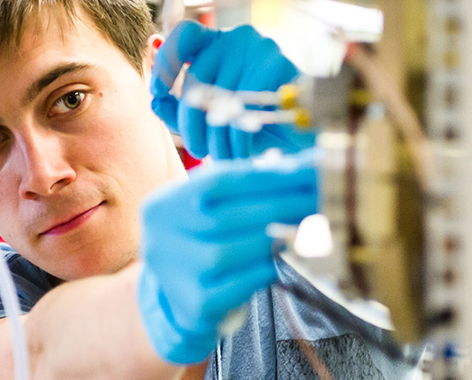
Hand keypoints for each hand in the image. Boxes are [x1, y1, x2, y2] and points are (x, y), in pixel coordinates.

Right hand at [136, 154, 318, 363]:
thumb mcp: (212, 208)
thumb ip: (248, 186)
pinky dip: (258, 272)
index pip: (216, 181)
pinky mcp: (194, 305)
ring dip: (265, 240)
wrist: (180, 296)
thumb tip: (305, 165)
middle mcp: (159, 240)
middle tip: (312, 201)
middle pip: (223, 218)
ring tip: (292, 230)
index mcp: (161, 206)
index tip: (301, 171)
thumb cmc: (204, 239)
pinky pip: (233, 287)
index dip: (263, 176)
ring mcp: (174, 275)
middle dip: (275, 207)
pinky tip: (273, 263)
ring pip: (224, 253)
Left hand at [151, 20, 314, 159]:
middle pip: (196, 79)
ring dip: (215, 137)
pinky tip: (240, 153)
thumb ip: (178, 108)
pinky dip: (237, 140)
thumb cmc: (255, 126)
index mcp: (217, 43)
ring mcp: (258, 49)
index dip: (165, 63)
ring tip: (222, 156)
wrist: (302, 141)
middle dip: (191, 123)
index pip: (183, 36)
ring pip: (217, 99)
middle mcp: (236, 39)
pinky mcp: (276, 65)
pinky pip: (242, 109)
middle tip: (197, 149)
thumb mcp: (210, 117)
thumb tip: (155, 99)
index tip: (158, 92)